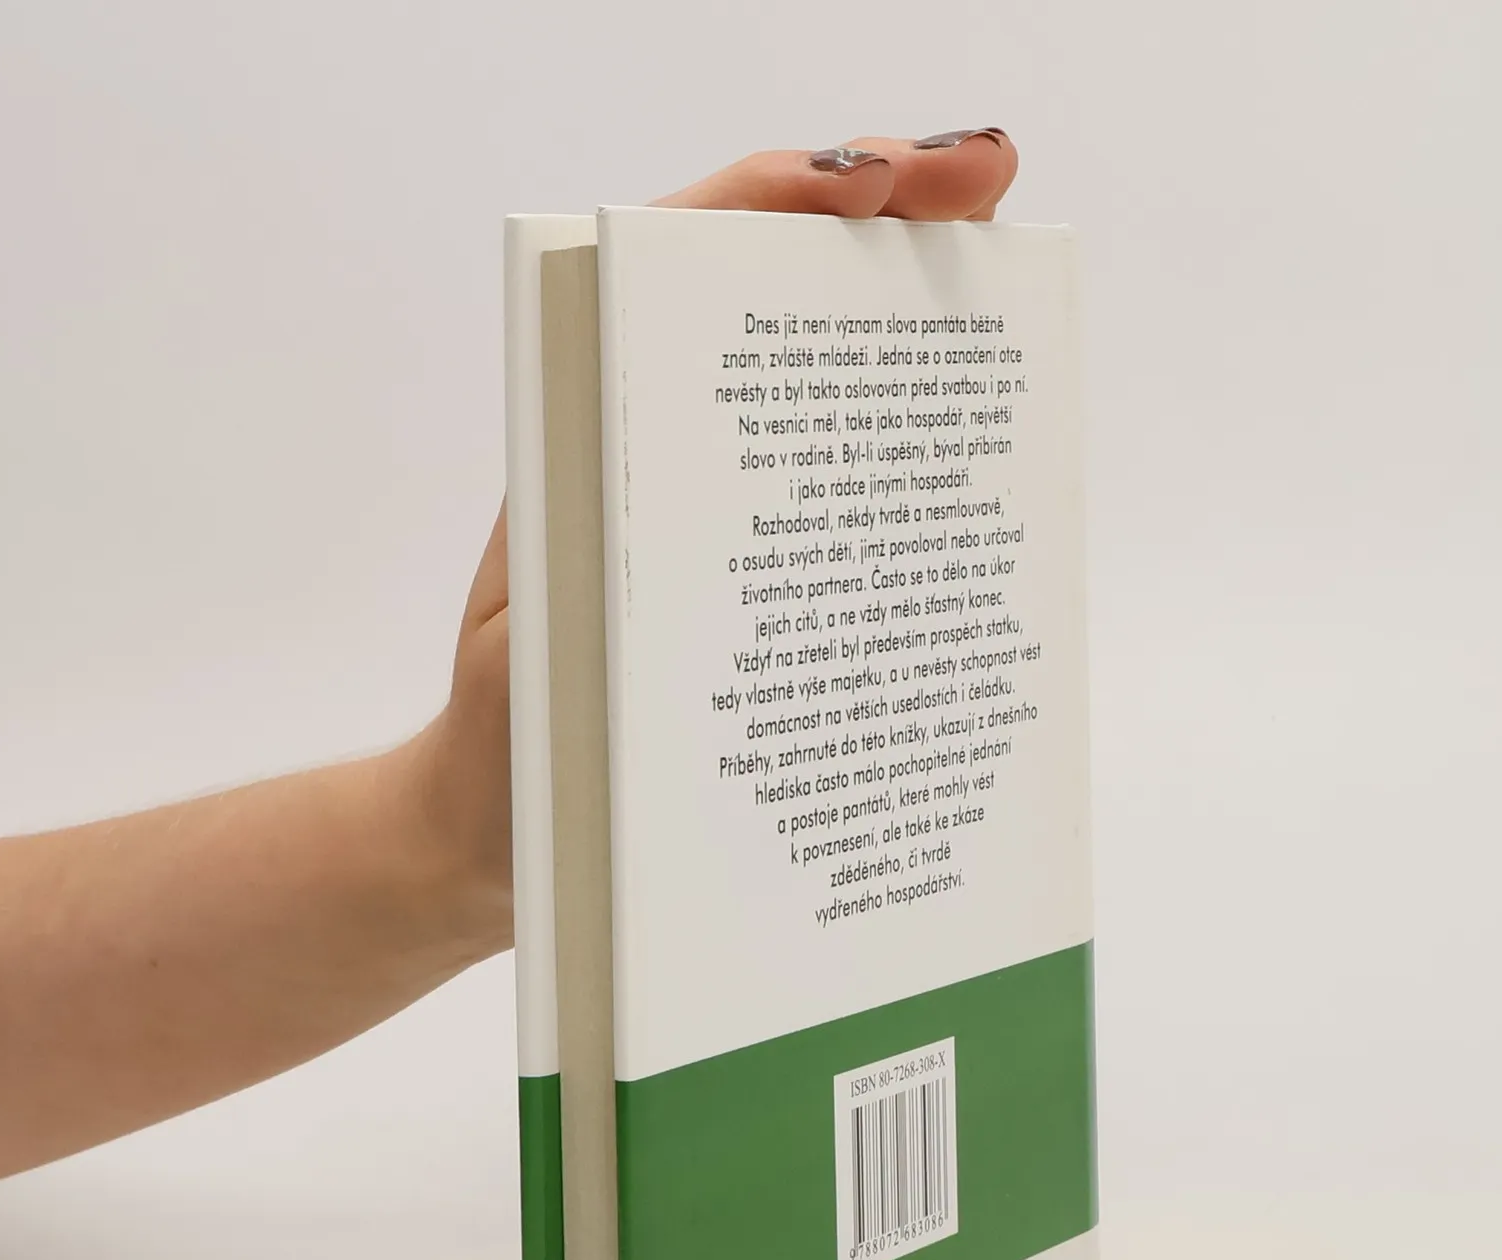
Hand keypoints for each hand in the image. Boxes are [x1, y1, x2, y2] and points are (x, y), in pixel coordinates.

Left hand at [415, 131, 1018, 959]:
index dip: (782, 198)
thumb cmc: (508, 749)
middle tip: (985, 177)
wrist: (499, 839)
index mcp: (592, 429)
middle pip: (770, 286)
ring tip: (1001, 270)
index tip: (876, 177)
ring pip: (817, 374)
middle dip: (881, 212)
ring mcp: (710, 503)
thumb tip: (690, 468)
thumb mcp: (544, 640)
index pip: (684, 260)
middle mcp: (655, 441)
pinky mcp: (750, 571)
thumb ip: (593, 554)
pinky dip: (901, 443)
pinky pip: (832, 486)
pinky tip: (977, 431)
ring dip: (905, 313)